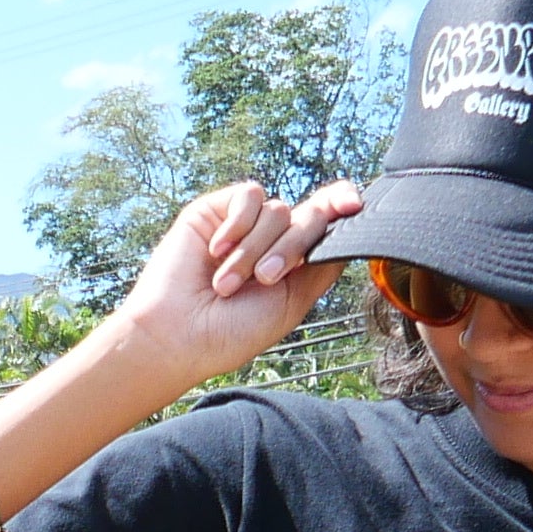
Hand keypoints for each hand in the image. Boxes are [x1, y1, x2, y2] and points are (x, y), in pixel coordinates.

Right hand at [105, 179, 367, 395]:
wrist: (178, 334)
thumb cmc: (230, 331)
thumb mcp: (292, 304)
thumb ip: (323, 266)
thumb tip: (350, 230)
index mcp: (292, 262)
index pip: (325, 222)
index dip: (342, 205)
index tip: (354, 205)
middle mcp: (270, 239)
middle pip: (309, 216)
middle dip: (293, 246)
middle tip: (266, 278)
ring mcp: (243, 224)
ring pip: (277, 210)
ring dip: (255, 249)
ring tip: (227, 283)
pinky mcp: (215, 209)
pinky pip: (247, 197)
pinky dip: (238, 226)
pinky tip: (216, 252)